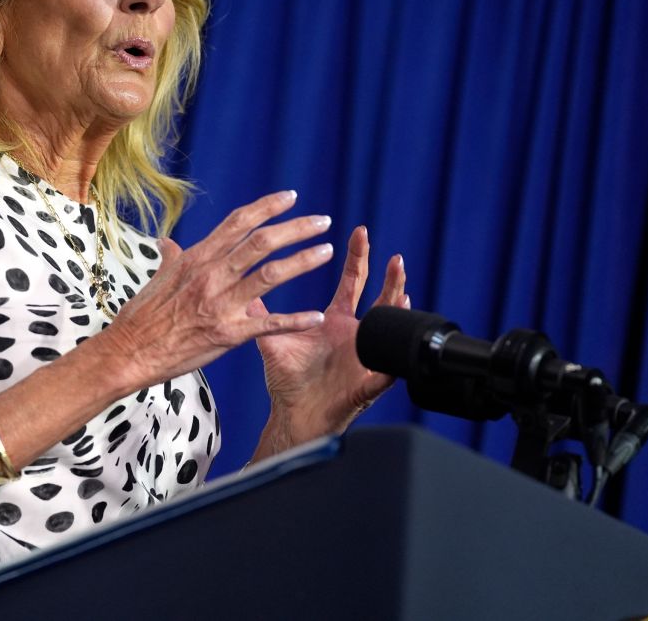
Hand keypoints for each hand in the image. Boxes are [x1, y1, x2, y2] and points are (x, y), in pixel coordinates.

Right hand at [100, 191, 334, 392]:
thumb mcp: (157, 278)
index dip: (268, 207)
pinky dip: (296, 319)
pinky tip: (317, 316)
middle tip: (323, 222)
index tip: (291, 197)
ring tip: (327, 252)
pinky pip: (269, 323)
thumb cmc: (141, 316)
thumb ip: (171, 258)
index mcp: (197, 257)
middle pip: (262, 242)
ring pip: (271, 274)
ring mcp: (221, 303)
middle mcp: (212, 274)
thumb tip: (168, 242)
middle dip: (297, 228)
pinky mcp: (228, 334)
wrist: (129, 351)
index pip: (239, 222)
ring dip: (303, 261)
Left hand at [254, 226, 408, 443]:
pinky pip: (384, 372)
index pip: (351, 282)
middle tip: (396, 257)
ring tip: (403, 293)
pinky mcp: (367, 384)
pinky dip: (391, 362)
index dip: (356, 257)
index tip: (360, 231)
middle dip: (389, 277)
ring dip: (397, 313)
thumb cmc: (287, 379)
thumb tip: (245, 283)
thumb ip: (262, 313)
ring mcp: (364, 357)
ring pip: (389, 330)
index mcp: (334, 320)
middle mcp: (354, 334)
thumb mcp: (273, 339)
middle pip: (377, 299)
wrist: (295, 415)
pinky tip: (396, 354)